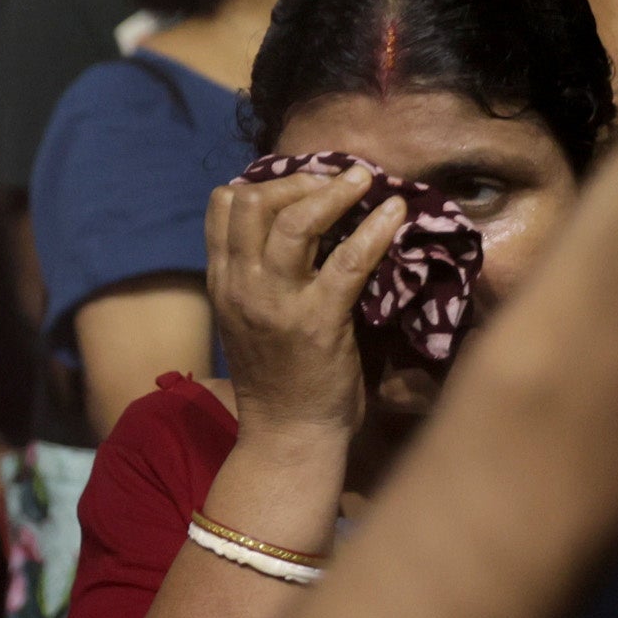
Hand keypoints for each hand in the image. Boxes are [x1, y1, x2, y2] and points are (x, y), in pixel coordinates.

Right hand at [209, 162, 405, 448]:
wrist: (287, 437)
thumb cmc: (276, 378)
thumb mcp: (245, 316)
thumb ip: (256, 273)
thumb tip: (296, 224)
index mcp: (222, 282)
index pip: (223, 206)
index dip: (263, 181)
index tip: (299, 182)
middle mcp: (241, 286)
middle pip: (254, 201)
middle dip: (297, 180)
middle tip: (333, 181)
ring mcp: (277, 304)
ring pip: (296, 222)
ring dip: (333, 191)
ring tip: (362, 180)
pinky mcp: (318, 323)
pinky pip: (348, 262)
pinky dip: (374, 229)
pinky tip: (394, 211)